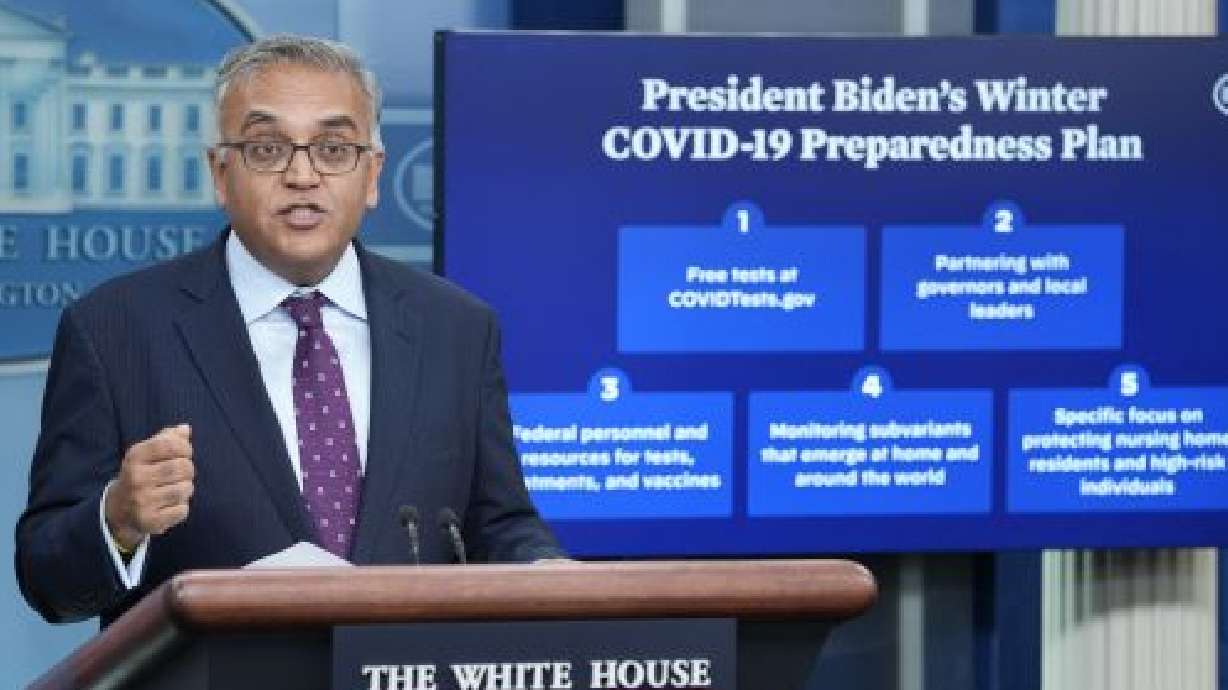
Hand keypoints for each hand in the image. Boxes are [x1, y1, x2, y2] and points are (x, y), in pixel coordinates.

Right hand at [104, 424, 194, 550]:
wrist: (118, 509)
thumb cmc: (141, 474)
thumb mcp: (147, 453)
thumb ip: (167, 438)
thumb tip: (185, 429)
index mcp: (135, 457)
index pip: (170, 445)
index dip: (185, 448)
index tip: (184, 453)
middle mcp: (136, 478)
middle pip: (182, 467)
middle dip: (188, 469)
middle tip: (181, 473)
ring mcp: (142, 501)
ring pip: (185, 489)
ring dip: (186, 488)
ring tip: (175, 488)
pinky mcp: (150, 521)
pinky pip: (182, 510)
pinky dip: (181, 507)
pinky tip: (170, 505)